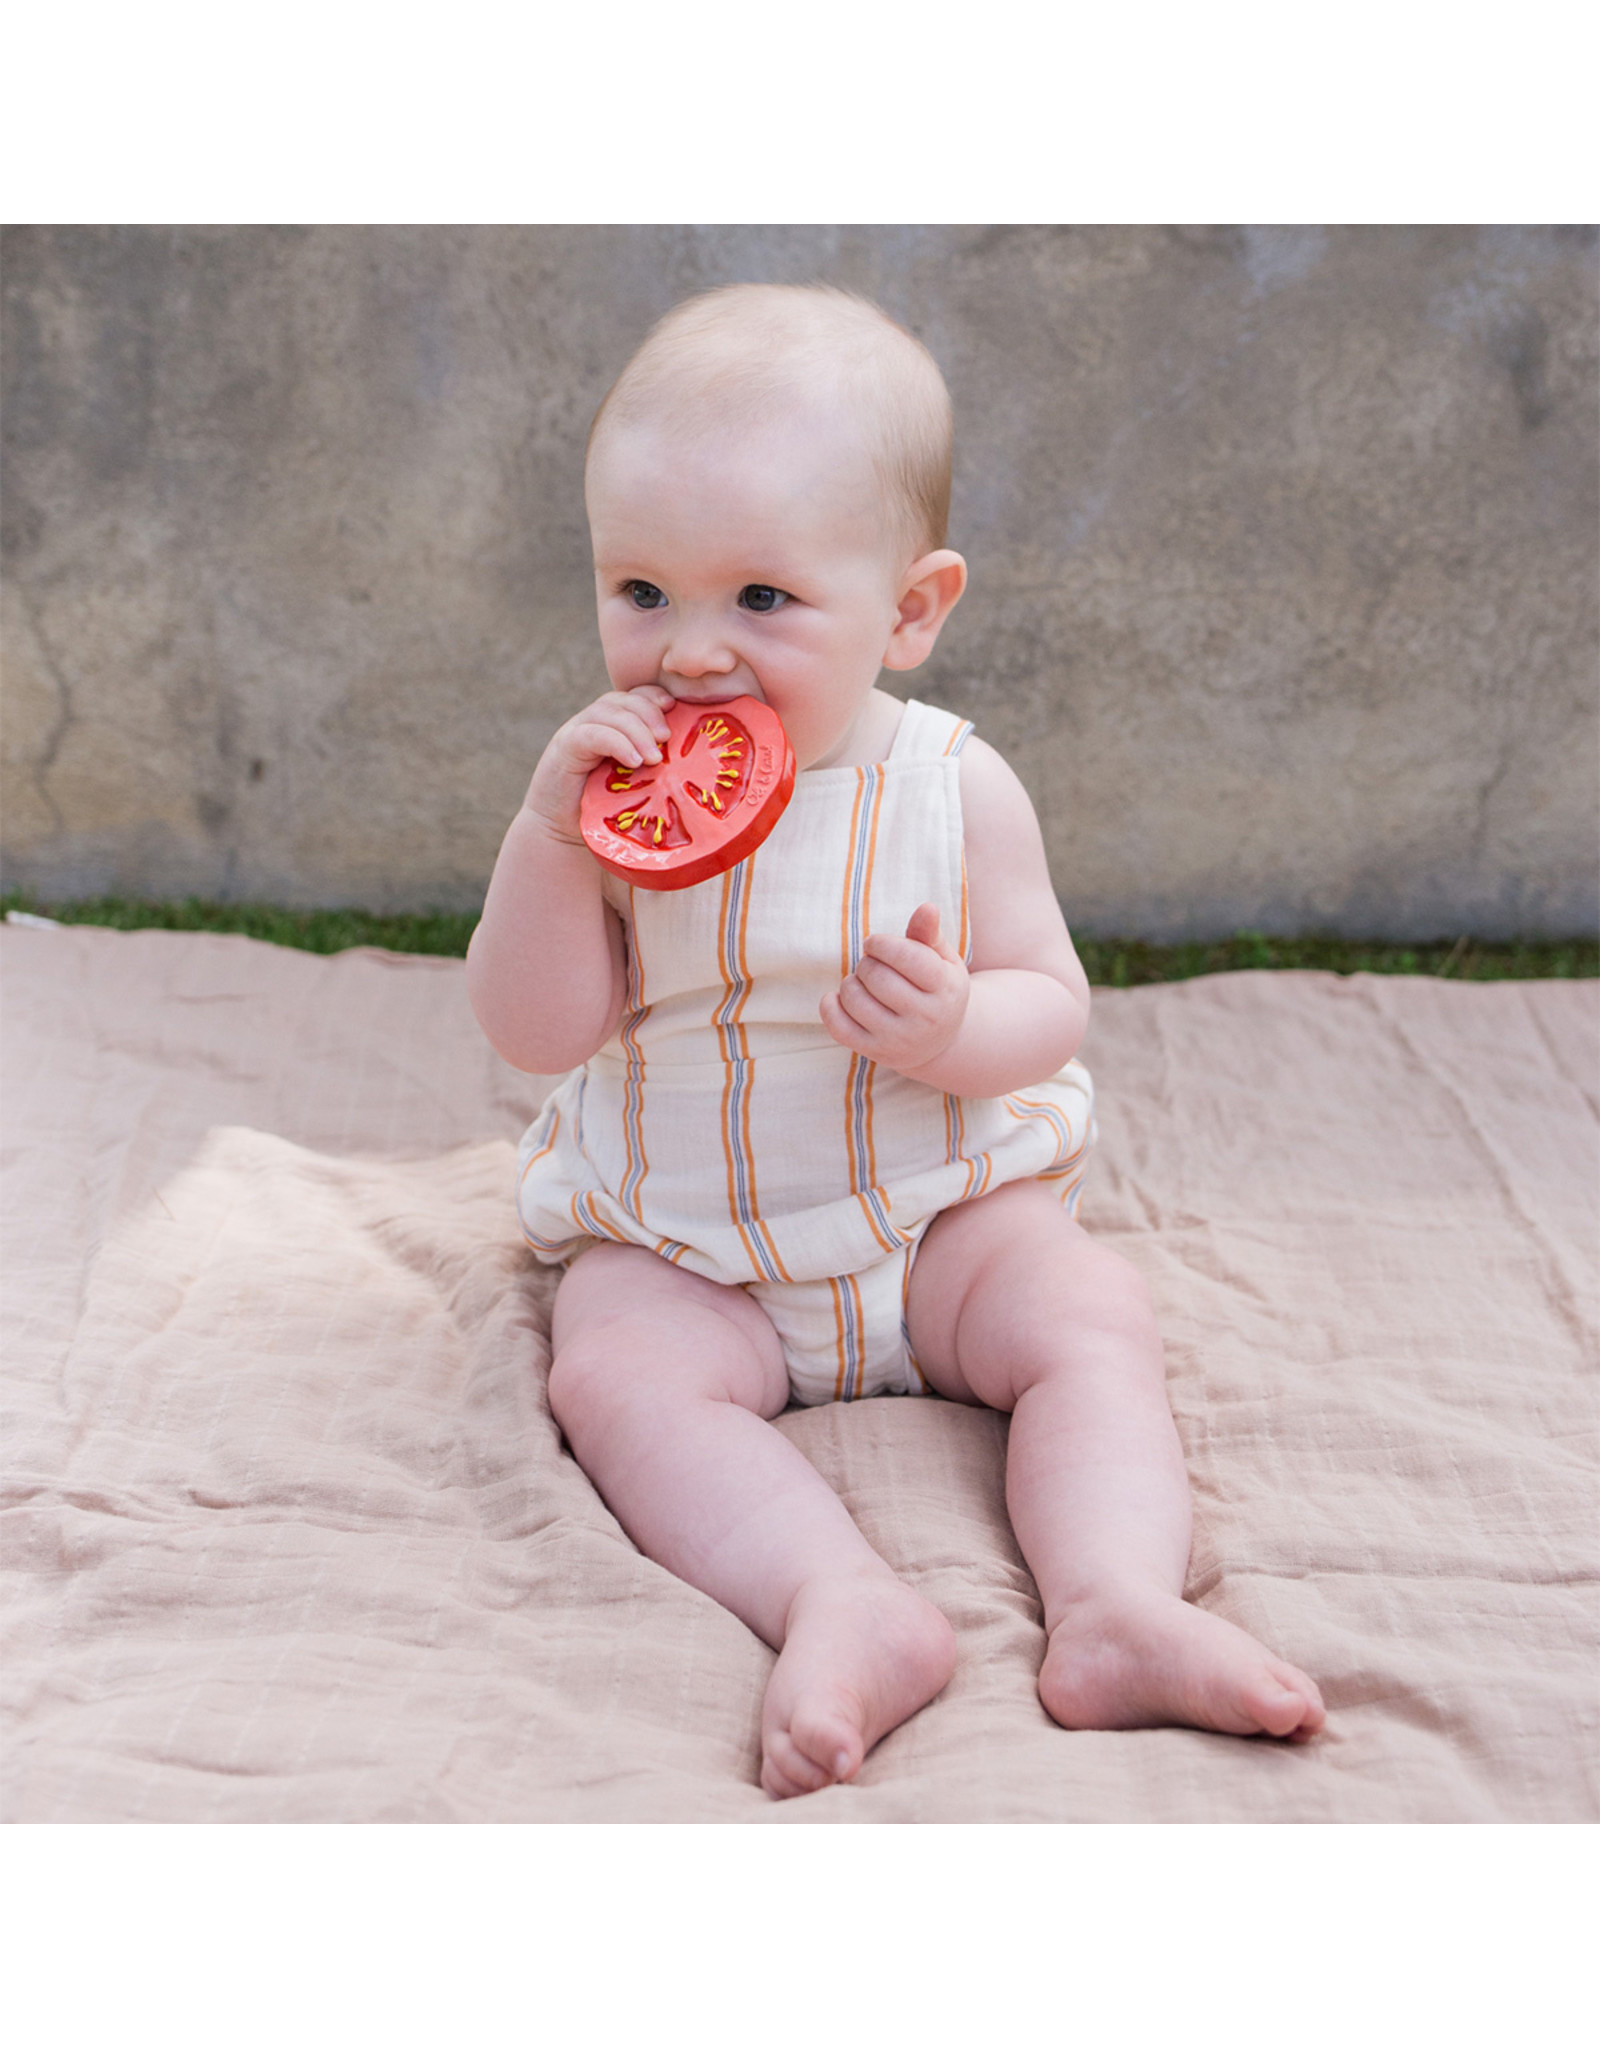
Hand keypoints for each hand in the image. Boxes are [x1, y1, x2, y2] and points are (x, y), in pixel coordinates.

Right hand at [523, 685, 677, 841]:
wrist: (562, 832)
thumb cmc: (605, 811)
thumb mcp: (637, 784)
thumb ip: (656, 768)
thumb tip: (697, 766)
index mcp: (614, 725)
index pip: (636, 696)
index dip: (655, 697)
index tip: (676, 709)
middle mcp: (595, 722)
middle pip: (625, 699)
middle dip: (650, 713)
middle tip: (666, 738)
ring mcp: (578, 732)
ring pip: (610, 712)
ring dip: (637, 731)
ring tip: (654, 758)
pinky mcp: (565, 748)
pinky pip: (593, 734)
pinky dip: (617, 743)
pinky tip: (634, 761)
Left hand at [820, 903, 968, 1075]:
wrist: (940, 1043)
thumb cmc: (937, 989)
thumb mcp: (942, 961)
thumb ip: (929, 934)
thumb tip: (926, 908)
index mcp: (945, 989)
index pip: (906, 956)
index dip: (881, 943)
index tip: (875, 944)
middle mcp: (925, 1018)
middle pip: (877, 976)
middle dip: (867, 963)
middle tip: (872, 966)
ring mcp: (900, 1039)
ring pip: (855, 999)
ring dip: (850, 983)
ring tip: (862, 983)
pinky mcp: (876, 1053)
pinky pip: (838, 1027)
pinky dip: (830, 1006)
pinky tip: (841, 999)